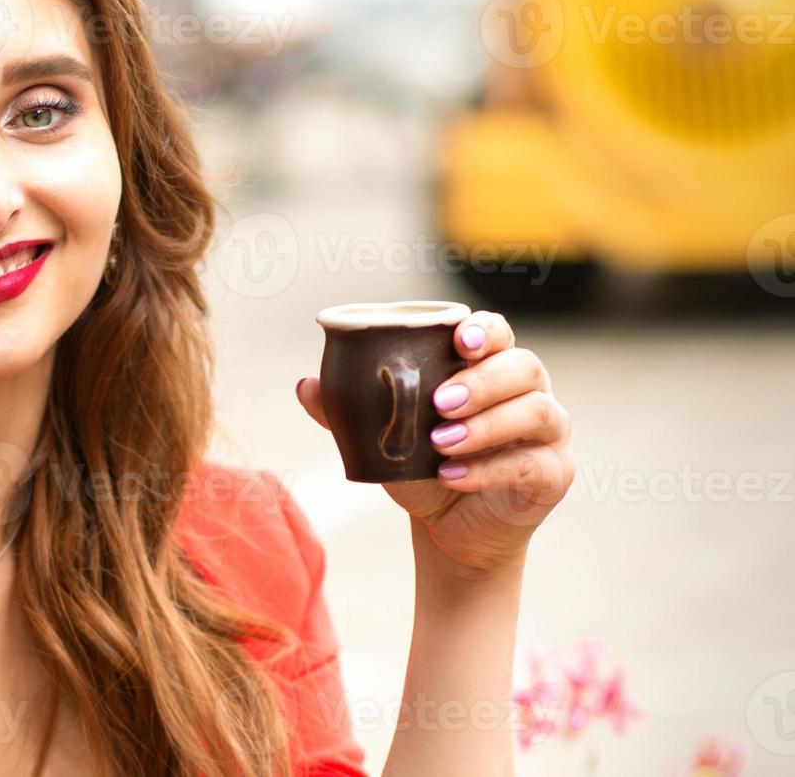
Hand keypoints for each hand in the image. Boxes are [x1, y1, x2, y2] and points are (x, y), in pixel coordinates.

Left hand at [297, 310, 574, 580]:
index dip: (484, 330)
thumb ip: (347, 410)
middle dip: (482, 381)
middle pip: (523, 366)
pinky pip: (532, 464)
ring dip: (486, 425)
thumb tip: (305, 386)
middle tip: (439, 402)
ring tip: (440, 443)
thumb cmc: (419, 465)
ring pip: (536, 410)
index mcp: (489, 367)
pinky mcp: (555, 473)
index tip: (459, 339)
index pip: (497, 332)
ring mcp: (549, 432)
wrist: (446, 529)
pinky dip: (489, 468)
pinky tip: (452, 476)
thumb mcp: (380, 437)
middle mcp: (528, 391)